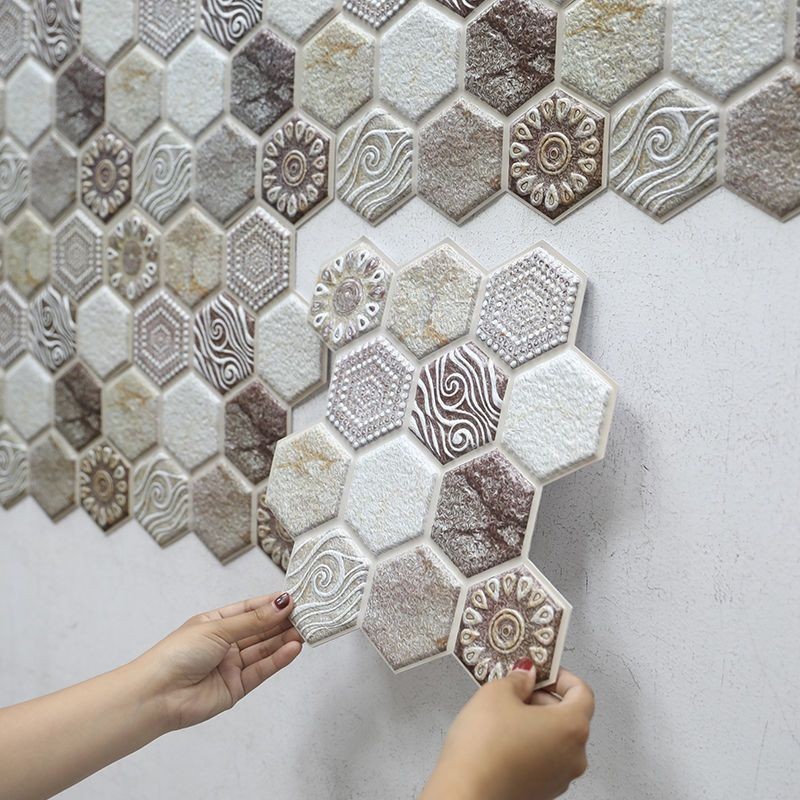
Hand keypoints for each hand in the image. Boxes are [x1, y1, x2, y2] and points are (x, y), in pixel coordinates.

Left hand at [134, 592, 302, 730]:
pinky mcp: (237, 687)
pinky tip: (293, 648)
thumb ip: (254, 620)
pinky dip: (278, 659)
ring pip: (264, 649)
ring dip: (284, 639)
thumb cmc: (177, 654)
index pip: (250, 609)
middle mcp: (225, 644)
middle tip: (307, 612)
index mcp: (216, 623)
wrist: (157, 695)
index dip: (271, 604)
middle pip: (260, 630)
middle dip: (282, 621)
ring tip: (305, 629)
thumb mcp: (218, 628)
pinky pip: (262, 670)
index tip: (294, 597)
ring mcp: (231, 666)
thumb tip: (281, 603)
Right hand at [421, 663, 593, 799]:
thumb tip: (526, 676)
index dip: (560, 676)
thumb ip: (518, 679)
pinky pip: (544, 758)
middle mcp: (574, 756)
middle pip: (570, 716)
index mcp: (571, 727)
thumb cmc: (484, 748)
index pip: (582, 692)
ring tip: (504, 714)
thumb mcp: (496, 693)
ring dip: (536, 721)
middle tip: (517, 688)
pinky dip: (530, 744)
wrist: (467, 792)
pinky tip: (502, 738)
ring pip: (556, 739)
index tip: (541, 671)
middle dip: (544, 698)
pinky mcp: (542, 791)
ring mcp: (559, 778)